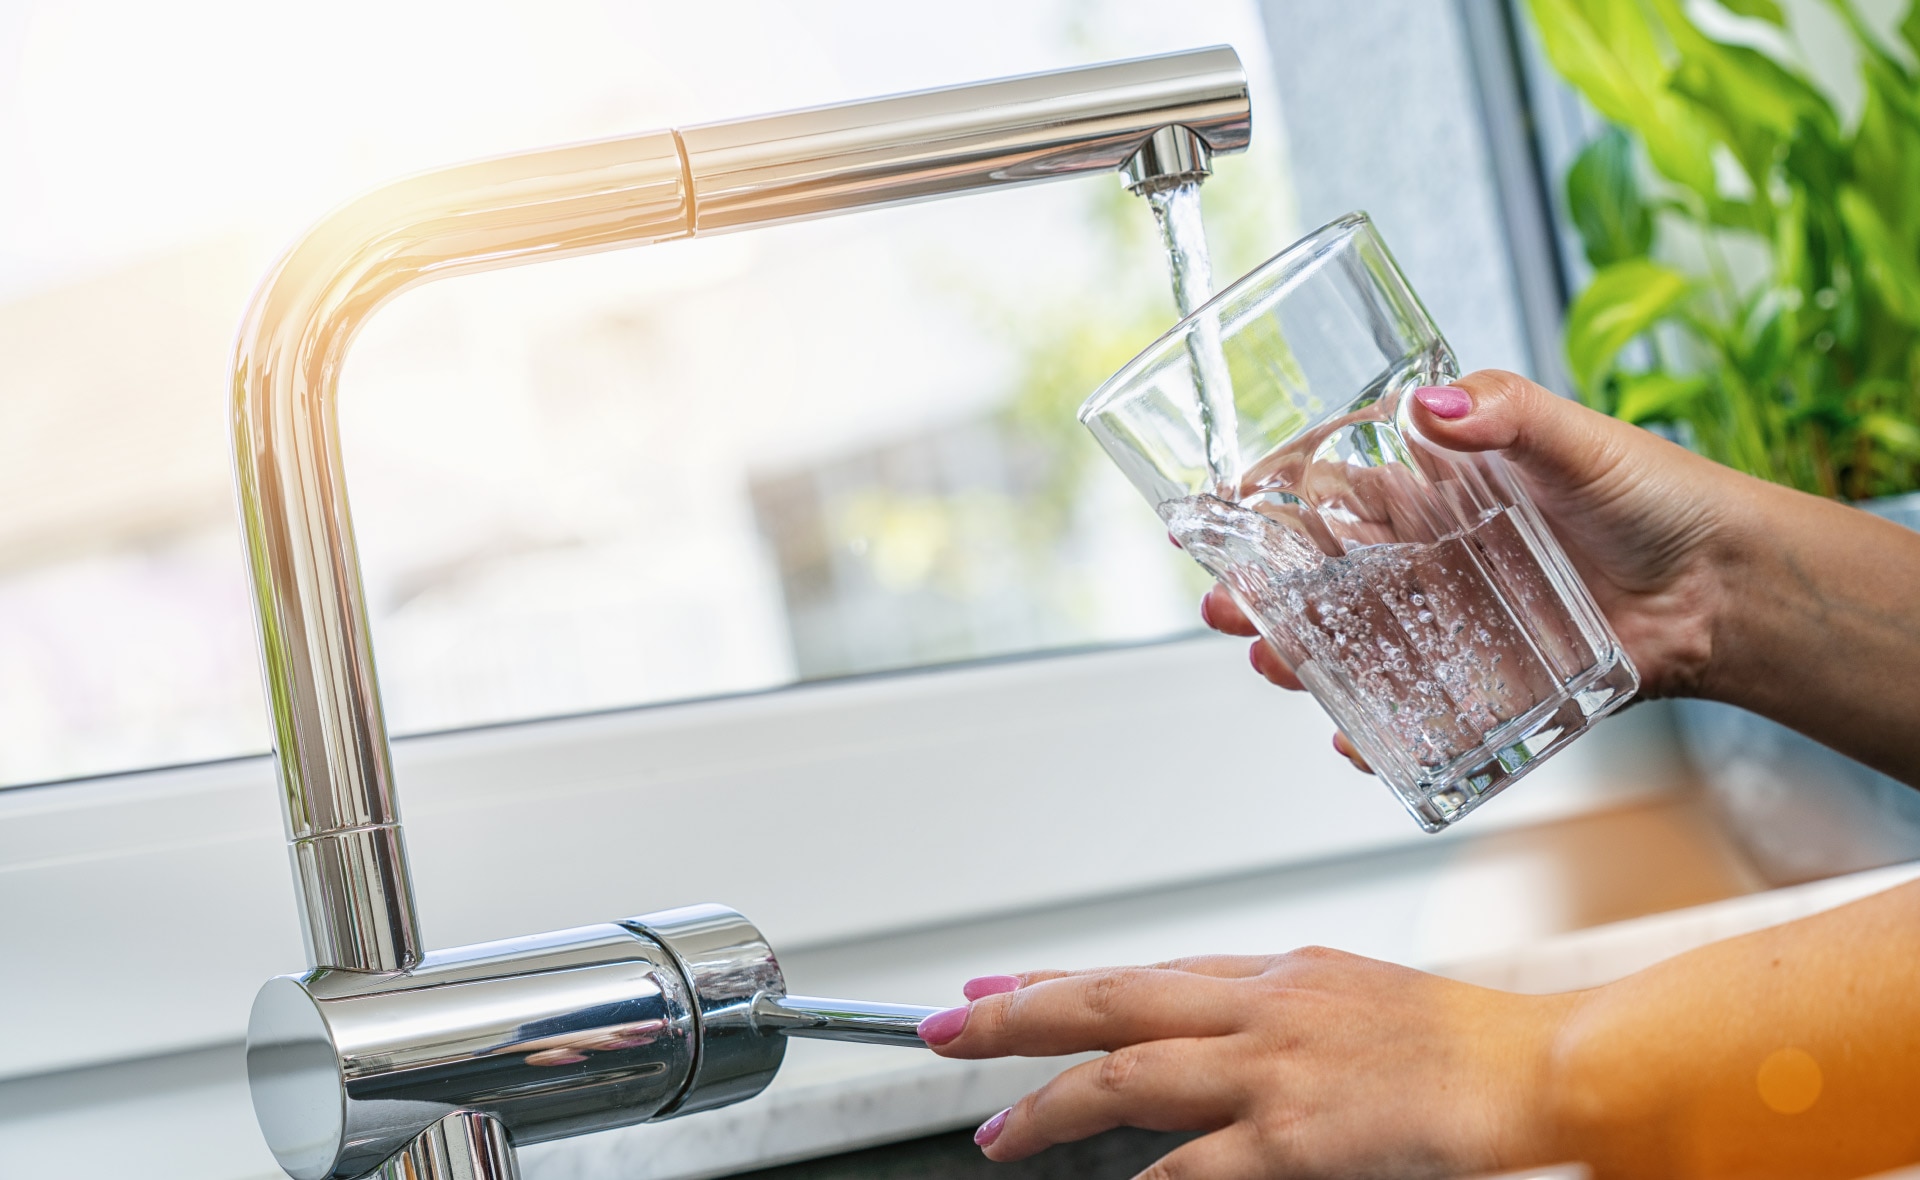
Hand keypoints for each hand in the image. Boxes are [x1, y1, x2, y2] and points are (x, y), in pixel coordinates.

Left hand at [919, 951, 1574, 1177]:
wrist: (1544, 1065)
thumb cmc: (1461, 1044)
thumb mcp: (1350, 1000)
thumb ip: (1272, 1012)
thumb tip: (1208, 1031)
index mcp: (1275, 972)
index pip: (1139, 970)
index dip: (1056, 983)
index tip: (990, 988)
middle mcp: (1261, 1005)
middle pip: (1109, 999)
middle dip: (1015, 1016)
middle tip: (942, 1029)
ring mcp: (1275, 1067)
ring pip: (1128, 1071)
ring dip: (1050, 1105)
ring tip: (995, 1134)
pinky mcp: (1301, 1134)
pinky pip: (1197, 1164)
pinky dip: (1151, 1179)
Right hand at [1202, 370, 1746, 762]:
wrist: (1726, 590)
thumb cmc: (1654, 498)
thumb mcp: (1577, 439)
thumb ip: (1506, 413)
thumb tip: (1432, 406)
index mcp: (1433, 490)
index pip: (1328, 491)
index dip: (1266, 502)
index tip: (1218, 513)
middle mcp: (1428, 558)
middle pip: (1318, 577)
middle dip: (1261, 593)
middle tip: (1226, 608)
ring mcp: (1449, 624)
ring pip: (1352, 646)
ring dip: (1301, 660)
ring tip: (1274, 667)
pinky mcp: (1483, 683)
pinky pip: (1414, 711)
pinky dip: (1376, 732)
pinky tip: (1351, 738)